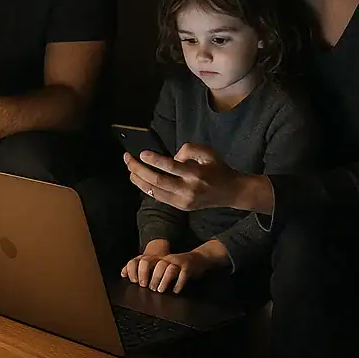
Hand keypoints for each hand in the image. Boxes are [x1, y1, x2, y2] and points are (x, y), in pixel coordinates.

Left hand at [122, 245, 214, 293]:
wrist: (197, 258)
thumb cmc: (177, 265)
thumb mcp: (162, 265)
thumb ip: (148, 270)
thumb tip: (127, 275)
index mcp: (159, 258)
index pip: (146, 260)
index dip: (139, 270)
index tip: (135, 281)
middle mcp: (168, 259)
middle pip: (158, 264)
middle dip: (152, 276)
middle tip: (149, 288)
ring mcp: (178, 262)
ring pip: (169, 268)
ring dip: (164, 280)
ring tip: (160, 290)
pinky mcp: (188, 267)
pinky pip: (183, 274)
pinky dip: (178, 283)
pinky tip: (175, 290)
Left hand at [124, 143, 261, 212]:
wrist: (230, 192)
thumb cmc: (218, 169)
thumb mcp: (208, 153)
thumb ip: (189, 150)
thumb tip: (171, 157)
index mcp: (196, 174)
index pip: (170, 167)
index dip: (154, 160)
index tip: (141, 153)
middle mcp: (188, 190)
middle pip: (157, 181)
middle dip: (139, 170)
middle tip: (128, 158)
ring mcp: (183, 201)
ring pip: (154, 192)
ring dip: (138, 180)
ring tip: (129, 168)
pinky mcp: (180, 207)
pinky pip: (159, 197)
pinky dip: (146, 188)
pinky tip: (139, 179)